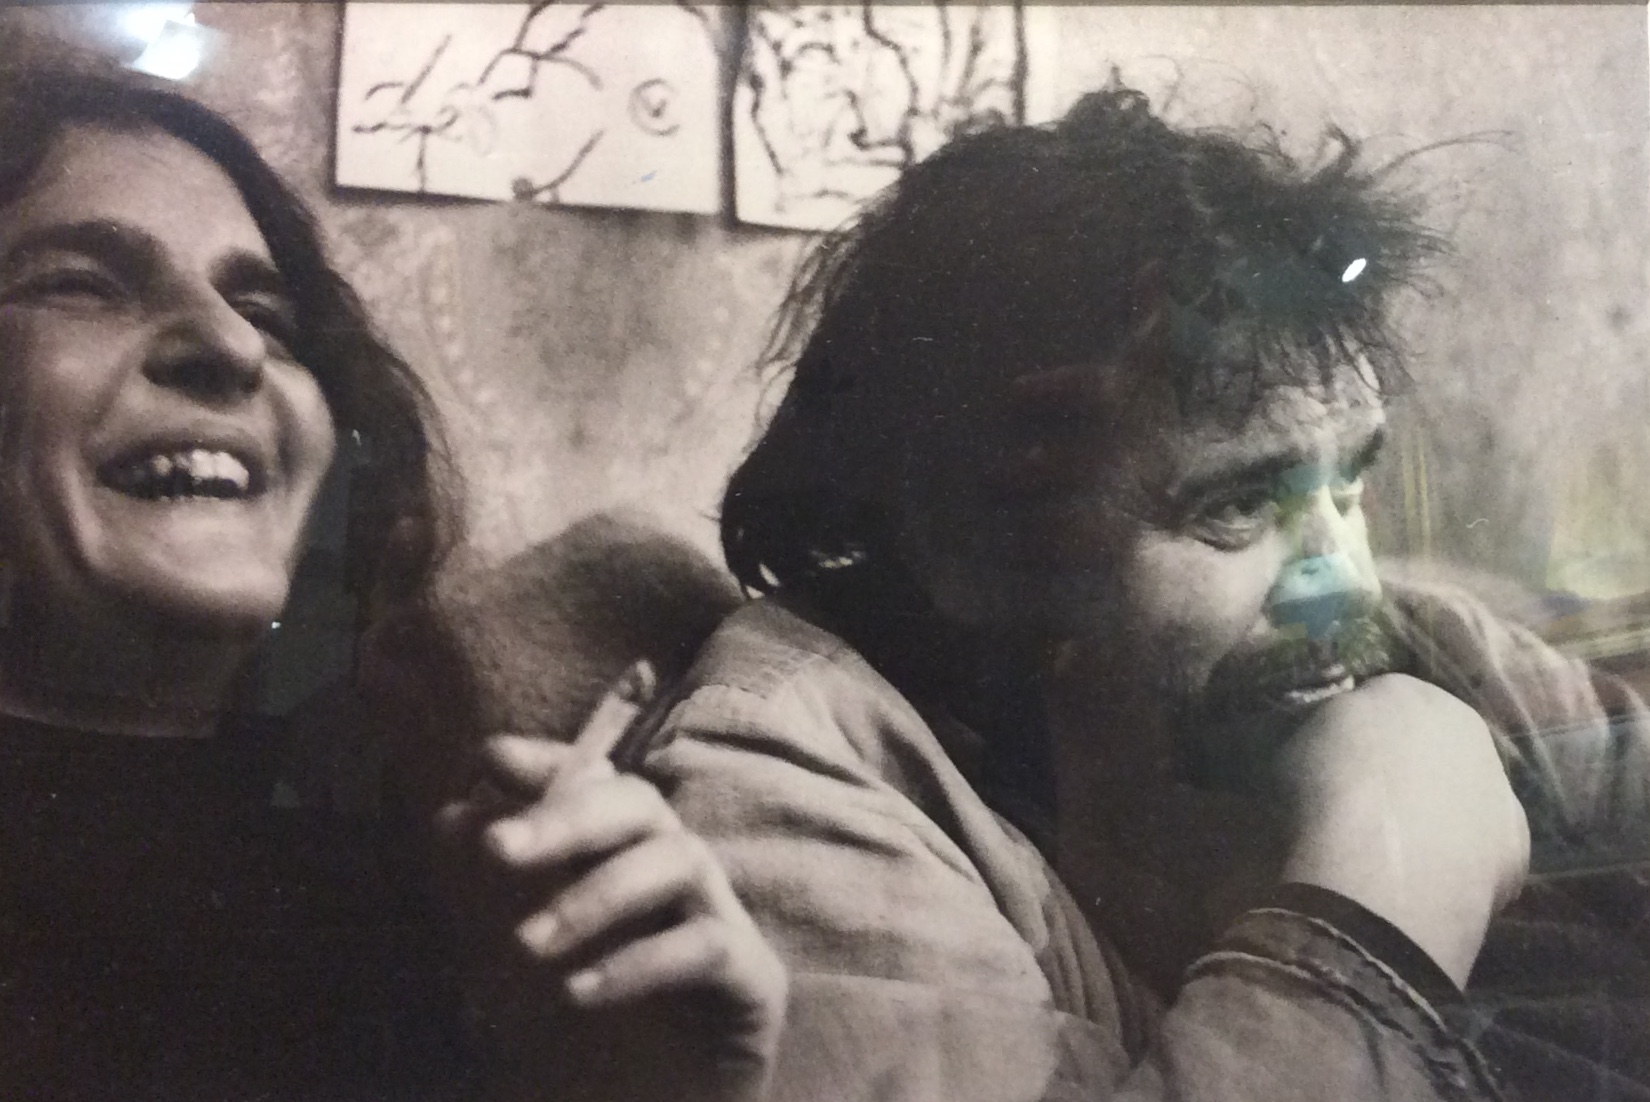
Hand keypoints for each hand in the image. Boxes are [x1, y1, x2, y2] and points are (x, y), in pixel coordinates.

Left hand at [434, 720, 785, 1101]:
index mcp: (620, 861)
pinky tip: (579, 992)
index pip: (596, 784)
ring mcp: (720, 922)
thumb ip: (484, 895)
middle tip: (497, 848)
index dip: (550, 763)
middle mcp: (674, 879)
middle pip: (641, 803)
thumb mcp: (506, 969)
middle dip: (567, 815)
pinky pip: (709, 946)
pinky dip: (640, 962)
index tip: (490, 760)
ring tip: (530, 944)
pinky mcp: (754, 982)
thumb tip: (452, 816)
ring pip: (682, 857)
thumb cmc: (577, 1050)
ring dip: (598, 893)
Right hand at [1273, 674, 1530, 986]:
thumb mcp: (1297, 742)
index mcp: (1406, 690)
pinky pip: (1483, 847)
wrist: (1376, 869)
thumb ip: (1327, 731)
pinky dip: (1460, 859)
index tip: (1334, 761)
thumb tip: (1332, 742)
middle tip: (1368, 804)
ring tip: (1395, 850)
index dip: (1358, 733)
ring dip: (1439, 813)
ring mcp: (1500, 785)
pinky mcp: (1518, 845)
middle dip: (1409, 768)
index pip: (1383, 701)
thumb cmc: (1322, 794)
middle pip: (1433, 743)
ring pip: (1464, 794)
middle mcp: (1465, 727)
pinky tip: (1428, 881)